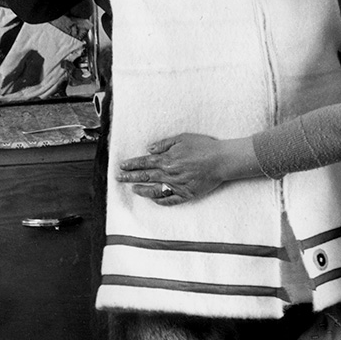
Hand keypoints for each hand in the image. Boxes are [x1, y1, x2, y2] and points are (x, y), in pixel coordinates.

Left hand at [116, 133, 258, 205]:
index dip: (132, 164)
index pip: (145, 162)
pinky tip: (154, 200)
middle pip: (146, 176)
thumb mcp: (183, 138)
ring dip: (142, 190)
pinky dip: (161, 201)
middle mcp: (170, 174)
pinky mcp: (187, 194)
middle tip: (119, 178)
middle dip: (130, 177)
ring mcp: (177, 186)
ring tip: (133, 189)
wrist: (221, 160)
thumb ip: (164, 144)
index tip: (122, 166)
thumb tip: (149, 148)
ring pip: (155, 190)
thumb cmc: (204, 146)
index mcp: (168, 159)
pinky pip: (170, 200)